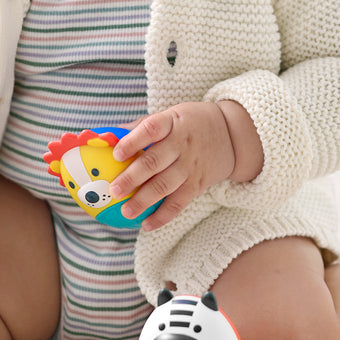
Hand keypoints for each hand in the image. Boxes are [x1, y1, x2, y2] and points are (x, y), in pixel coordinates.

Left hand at [108, 102, 240, 230]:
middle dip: (132, 178)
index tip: (116, 153)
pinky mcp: (198, 184)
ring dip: (144, 200)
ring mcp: (191, 166)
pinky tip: (147, 225)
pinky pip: (179, 203)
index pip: (151, 129)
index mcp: (172, 122)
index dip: (133, 141)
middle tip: (114, 190)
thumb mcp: (171, 115)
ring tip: (126, 211)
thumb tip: (107, 135)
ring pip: (165, 186)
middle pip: (155, 162)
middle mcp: (182, 144)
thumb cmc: (190, 123)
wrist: (232, 135)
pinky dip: (163, 216)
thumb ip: (142, 126)